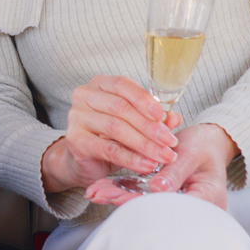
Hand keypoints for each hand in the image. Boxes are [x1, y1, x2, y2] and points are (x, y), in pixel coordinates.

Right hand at [42, 75, 178, 192]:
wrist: (84, 161)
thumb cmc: (109, 137)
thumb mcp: (134, 125)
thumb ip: (153, 119)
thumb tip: (174, 118)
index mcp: (100, 84)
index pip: (123, 85)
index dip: (144, 100)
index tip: (164, 116)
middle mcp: (84, 95)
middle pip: (121, 108)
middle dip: (150, 127)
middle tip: (170, 142)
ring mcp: (76, 117)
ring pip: (116, 128)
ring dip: (144, 144)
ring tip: (163, 156)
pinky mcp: (75, 140)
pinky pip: (108, 149)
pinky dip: (131, 158)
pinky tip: (146, 165)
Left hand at [83, 123, 236, 209]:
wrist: (211, 142)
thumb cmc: (205, 146)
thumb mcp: (192, 153)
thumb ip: (175, 171)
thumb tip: (158, 189)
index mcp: (207, 199)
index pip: (170, 205)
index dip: (142, 202)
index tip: (118, 196)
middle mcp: (193, 208)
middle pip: (155, 209)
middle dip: (124, 201)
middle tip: (98, 195)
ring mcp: (178, 205)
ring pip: (145, 204)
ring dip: (119, 197)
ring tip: (95, 193)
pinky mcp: (165, 198)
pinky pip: (143, 197)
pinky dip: (124, 191)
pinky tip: (103, 189)